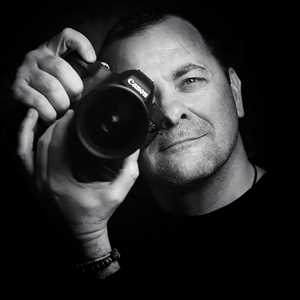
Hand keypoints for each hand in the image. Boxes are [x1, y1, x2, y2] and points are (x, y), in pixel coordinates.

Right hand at [12, 28, 96, 121]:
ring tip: (63, 109)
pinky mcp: (17, 89)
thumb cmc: (50, 94)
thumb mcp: (64, 79)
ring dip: (62, 104)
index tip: (91, 59)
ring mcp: (24, 72)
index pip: (66, 37)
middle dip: (73, 89)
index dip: (81, 44)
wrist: (24, 108)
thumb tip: (99, 79)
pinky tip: (51, 115)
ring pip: (52, 87)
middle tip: (75, 98)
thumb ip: (78, 74)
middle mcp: (35, 57)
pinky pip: (39, 102)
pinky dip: (50, 113)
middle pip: (61, 68)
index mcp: (50, 51)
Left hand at [18, 108, 139, 249]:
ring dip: (31, 129)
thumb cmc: (96, 215)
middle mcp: (42, 181)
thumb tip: (134, 149)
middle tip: (65, 113)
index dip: (63, 125)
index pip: (56, 144)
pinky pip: (22, 158)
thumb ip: (128, 171)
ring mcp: (34, 183)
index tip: (73, 113)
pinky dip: (23, 142)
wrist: (80, 234)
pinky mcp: (34, 183)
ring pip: (25, 148)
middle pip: (42, 142)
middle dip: (53, 123)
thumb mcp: (116, 194)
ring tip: (37, 112)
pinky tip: (28, 131)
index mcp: (60, 182)